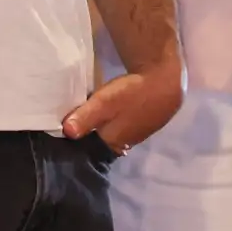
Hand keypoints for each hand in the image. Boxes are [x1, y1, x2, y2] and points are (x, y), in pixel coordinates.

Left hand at [62, 58, 183, 150]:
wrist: (166, 81)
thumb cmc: (132, 94)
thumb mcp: (103, 104)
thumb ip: (84, 119)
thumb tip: (66, 133)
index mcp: (113, 144)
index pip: (90, 149)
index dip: (79, 140)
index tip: (66, 131)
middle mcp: (126, 143)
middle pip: (103, 140)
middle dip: (92, 132)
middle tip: (78, 118)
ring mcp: (139, 133)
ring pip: (115, 131)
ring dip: (107, 124)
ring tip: (95, 111)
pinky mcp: (148, 120)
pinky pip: (127, 123)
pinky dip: (120, 117)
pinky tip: (117, 106)